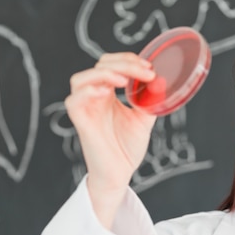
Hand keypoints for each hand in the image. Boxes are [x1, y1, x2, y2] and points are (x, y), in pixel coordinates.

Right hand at [65, 52, 156, 226]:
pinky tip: (106, 92)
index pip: (111, 64)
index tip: (149, 68)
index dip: (128, 60)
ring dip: (103, 74)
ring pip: (80, 79)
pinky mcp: (80, 122)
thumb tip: (161, 80)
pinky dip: (88, 91)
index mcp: (108, 93)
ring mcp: (85, 109)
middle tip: (145, 72)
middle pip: (99, 66)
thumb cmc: (127, 148)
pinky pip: (73, 101)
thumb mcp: (144, 119)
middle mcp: (94, 97)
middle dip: (122, 64)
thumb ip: (151, 100)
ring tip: (124, 80)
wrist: (120, 174)